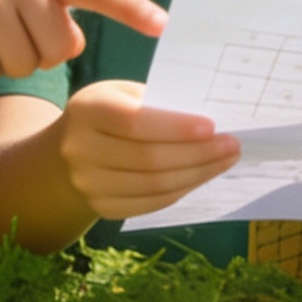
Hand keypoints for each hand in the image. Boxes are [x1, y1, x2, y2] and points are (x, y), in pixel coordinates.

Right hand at [56, 81, 239, 218]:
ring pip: (154, 186)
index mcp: (87, 109)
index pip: (135, 123)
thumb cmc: (110, 113)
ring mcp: (88, 184)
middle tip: (232, 145)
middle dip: (198, 154)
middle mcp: (80, 149)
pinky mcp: (101, 207)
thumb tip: (210, 122)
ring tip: (225, 161)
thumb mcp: (123, 94)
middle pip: (148, 159)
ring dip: (197, 174)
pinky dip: (182, 190)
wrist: (68, 150)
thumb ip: (157, 103)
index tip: (213, 127)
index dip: (175, 128)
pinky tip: (202, 176)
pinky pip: (151, 203)